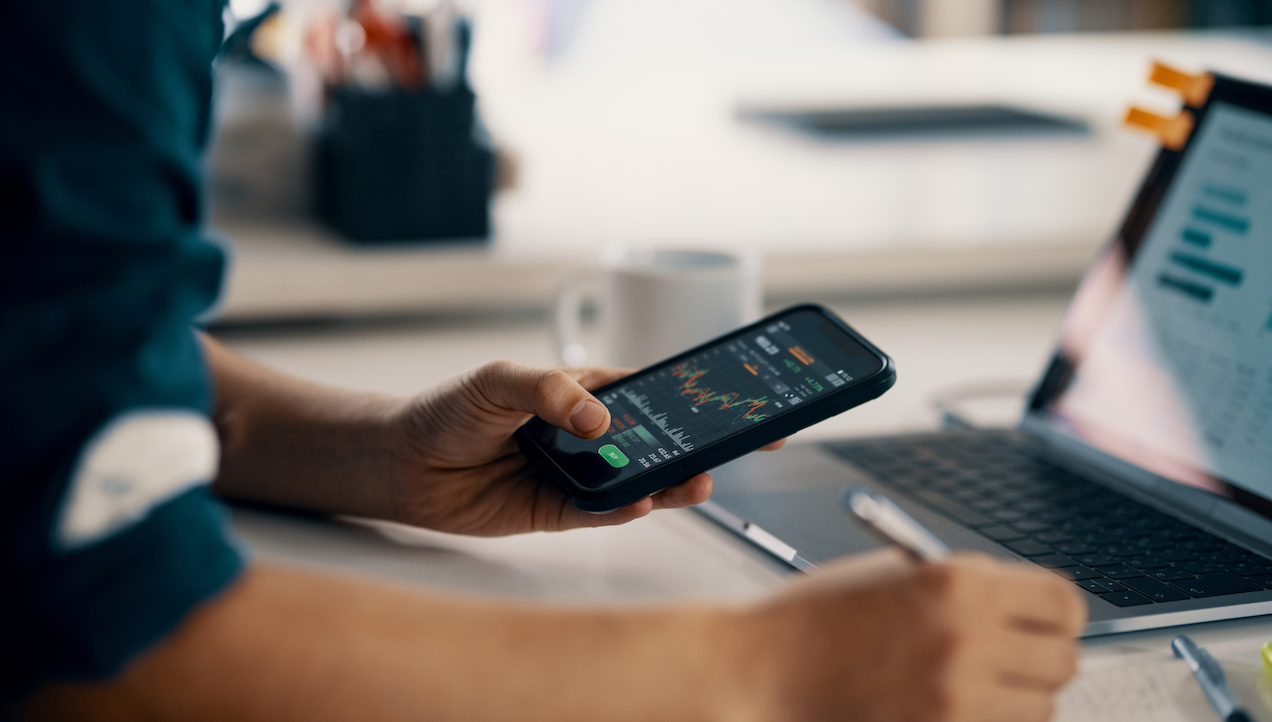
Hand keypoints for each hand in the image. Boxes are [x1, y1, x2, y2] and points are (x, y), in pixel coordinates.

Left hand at [387, 360, 784, 535]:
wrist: (405, 462)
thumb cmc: (451, 409)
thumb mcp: (501, 380)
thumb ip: (552, 393)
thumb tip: (600, 420)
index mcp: (586, 393)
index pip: (653, 393)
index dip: (697, 396)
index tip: (740, 400)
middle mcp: (590, 436)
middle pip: (658, 440)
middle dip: (701, 443)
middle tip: (743, 444)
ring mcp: (578, 475)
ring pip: (639, 480)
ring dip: (671, 482)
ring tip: (698, 480)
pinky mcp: (559, 511)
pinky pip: (602, 512)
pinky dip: (625, 509)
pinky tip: (644, 501)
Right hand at [730, 549, 1085, 721]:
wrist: (759, 670)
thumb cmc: (812, 618)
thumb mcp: (891, 576)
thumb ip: (962, 588)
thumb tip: (1022, 608)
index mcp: (958, 584)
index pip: (1064, 604)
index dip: (1057, 614)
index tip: (1043, 621)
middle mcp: (967, 640)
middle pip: (1063, 661)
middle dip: (1040, 658)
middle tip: (1012, 657)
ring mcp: (955, 699)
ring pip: (1040, 710)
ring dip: (1017, 700)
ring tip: (973, 687)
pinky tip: (951, 707)